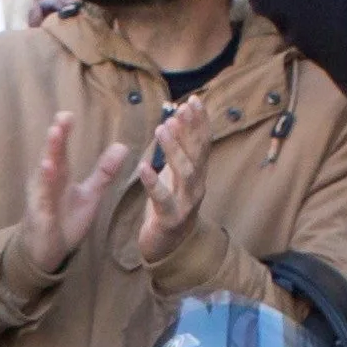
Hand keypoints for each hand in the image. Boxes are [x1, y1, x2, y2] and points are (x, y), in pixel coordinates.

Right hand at [18, 109, 137, 272]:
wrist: (47, 251)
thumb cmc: (64, 220)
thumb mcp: (90, 195)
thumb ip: (104, 172)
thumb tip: (122, 146)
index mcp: (59, 175)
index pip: (62, 150)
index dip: (64, 132)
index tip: (67, 114)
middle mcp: (46, 182)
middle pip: (51, 157)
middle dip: (55, 139)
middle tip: (61, 119)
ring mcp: (41, 199)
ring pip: (44, 176)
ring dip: (48, 157)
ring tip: (53, 139)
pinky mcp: (40, 216)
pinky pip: (43, 201)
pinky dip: (45, 188)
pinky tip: (48, 172)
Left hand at [132, 97, 210, 264]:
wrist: (169, 245)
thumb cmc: (170, 204)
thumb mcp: (175, 174)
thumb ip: (177, 150)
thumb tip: (174, 118)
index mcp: (198, 174)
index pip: (203, 143)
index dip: (200, 121)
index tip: (194, 100)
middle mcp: (197, 186)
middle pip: (198, 154)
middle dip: (191, 130)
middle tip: (179, 110)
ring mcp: (186, 204)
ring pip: (185, 174)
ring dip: (174, 150)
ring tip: (162, 129)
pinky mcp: (170, 219)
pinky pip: (163, 199)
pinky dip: (154, 183)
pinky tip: (143, 168)